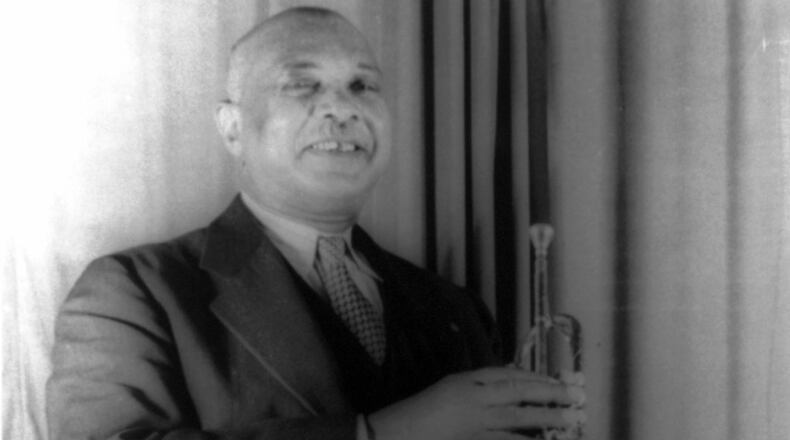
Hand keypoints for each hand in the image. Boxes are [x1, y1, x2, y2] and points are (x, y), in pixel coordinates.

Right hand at [368, 367, 584, 439]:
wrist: (398, 435)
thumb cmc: (422, 411)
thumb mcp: (450, 388)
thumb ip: (480, 384)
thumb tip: (510, 382)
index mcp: (466, 382)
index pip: (506, 375)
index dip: (534, 378)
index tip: (556, 381)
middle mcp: (473, 399)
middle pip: (517, 392)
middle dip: (548, 394)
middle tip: (574, 396)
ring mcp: (475, 424)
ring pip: (516, 418)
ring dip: (545, 419)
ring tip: (568, 420)